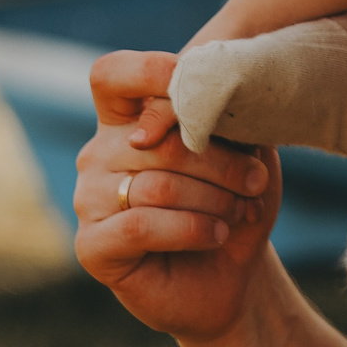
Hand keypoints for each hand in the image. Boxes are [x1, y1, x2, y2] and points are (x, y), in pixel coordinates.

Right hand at [74, 49, 278, 346]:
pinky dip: (191, 229)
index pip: (113, 74)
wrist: (233, 274)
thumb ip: (224, 115)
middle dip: (219, 160)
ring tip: (241, 212)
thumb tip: (208, 91)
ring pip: (155, 185)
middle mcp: (99, 154)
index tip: (206, 92)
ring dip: (214, 199)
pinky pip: (140, 225)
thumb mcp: (245, 149)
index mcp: (127, 120)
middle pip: (155, 137)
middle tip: (256, 180)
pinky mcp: (91, 246)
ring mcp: (89, 200)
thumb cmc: (236, 201)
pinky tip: (218, 234)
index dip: (152, 72)